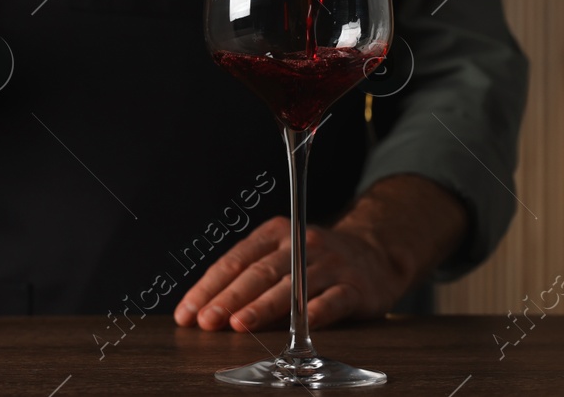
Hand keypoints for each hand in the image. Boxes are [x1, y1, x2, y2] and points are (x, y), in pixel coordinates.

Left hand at [173, 215, 409, 332]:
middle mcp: (300, 243)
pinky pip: (332, 301)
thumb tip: (210, 315)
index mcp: (276, 233)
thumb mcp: (282, 260)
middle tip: (207, 320)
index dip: (209, 286)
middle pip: (259, 272)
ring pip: (291, 286)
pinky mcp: (354, 286)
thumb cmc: (316, 262)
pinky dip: (313, 314)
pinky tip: (297, 330)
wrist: (376, 254)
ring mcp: (329, 264)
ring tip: (239, 324)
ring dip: (262, 307)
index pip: (235, 260)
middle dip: (229, 297)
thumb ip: (251, 283)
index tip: (188, 312)